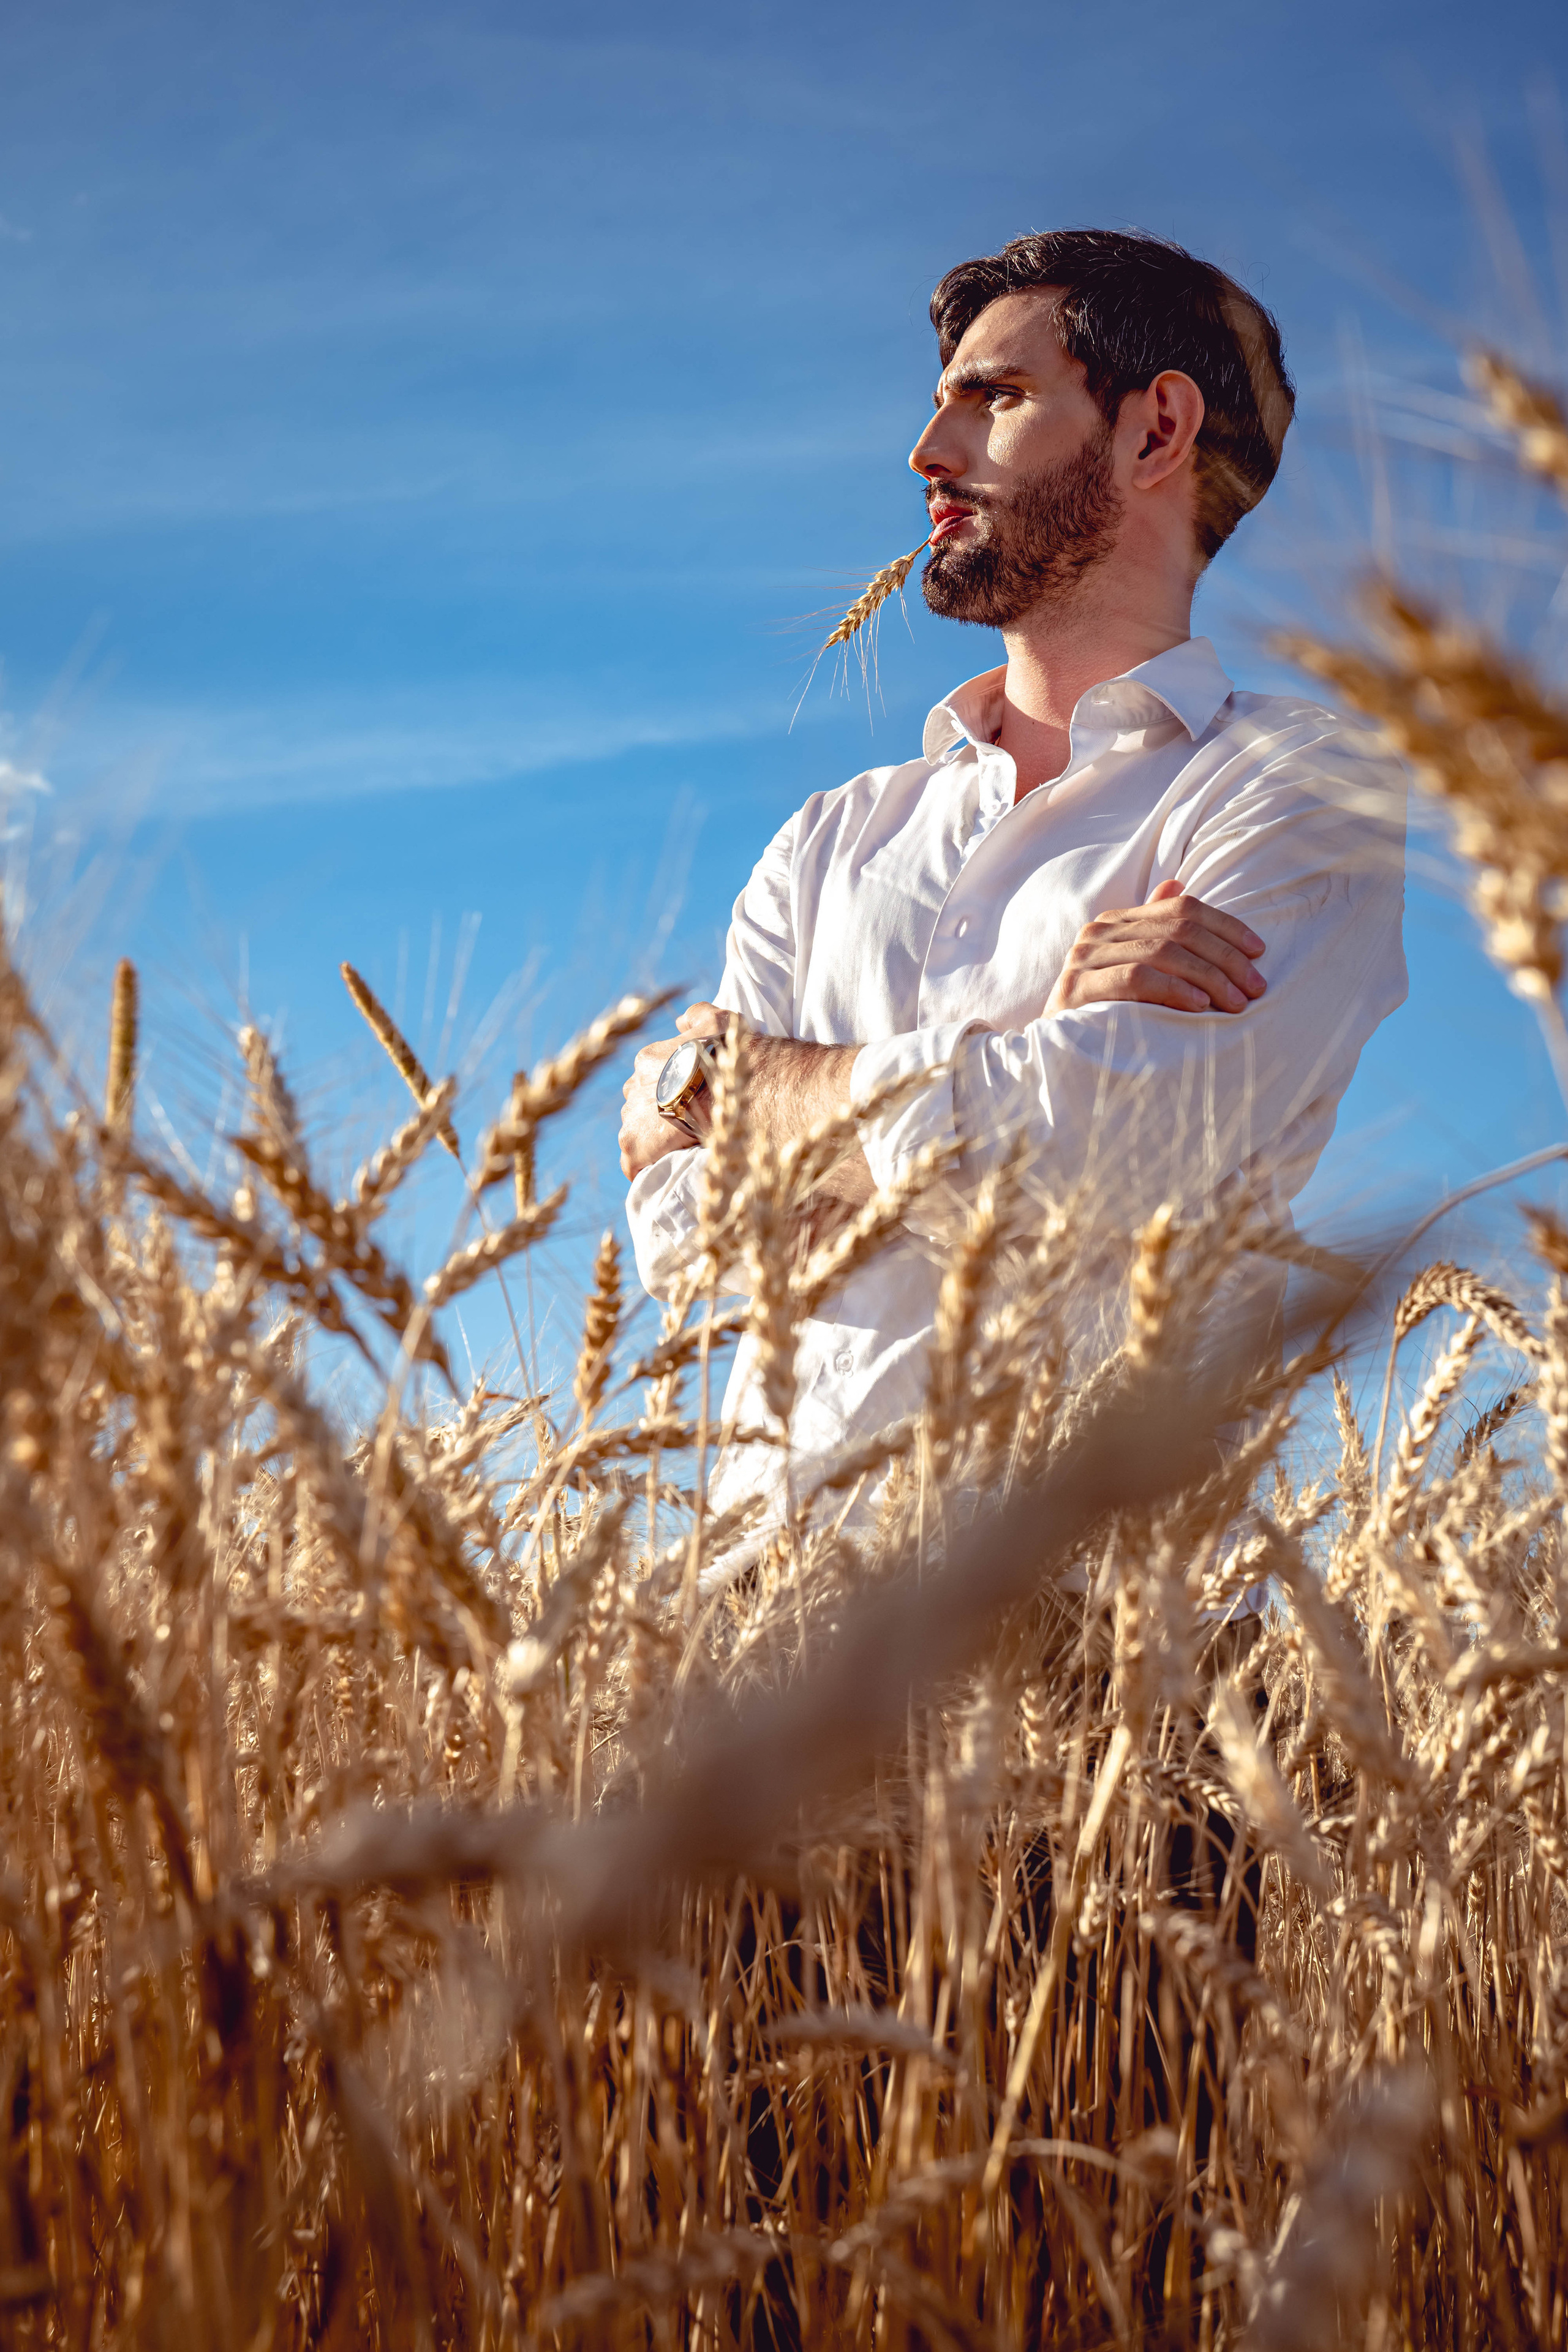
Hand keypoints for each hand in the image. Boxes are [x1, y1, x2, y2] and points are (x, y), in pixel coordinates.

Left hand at [619, 1002, 744, 1179]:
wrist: (728, 1092)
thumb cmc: (727, 1058)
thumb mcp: (718, 1020)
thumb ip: (697, 1015)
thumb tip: (680, 1022)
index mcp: (648, 1060)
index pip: (652, 1077)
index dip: (671, 1090)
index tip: (689, 1100)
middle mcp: (633, 1087)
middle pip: (641, 1104)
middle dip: (658, 1114)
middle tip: (686, 1124)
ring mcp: (630, 1119)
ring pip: (635, 1131)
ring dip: (652, 1139)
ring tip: (679, 1147)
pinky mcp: (634, 1148)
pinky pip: (632, 1162)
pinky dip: (646, 1165)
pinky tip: (665, 1168)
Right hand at [1044, 879, 1265, 1015]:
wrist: (1058, 1056)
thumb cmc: (1108, 1015)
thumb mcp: (1136, 970)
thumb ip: (1154, 931)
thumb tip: (1178, 883)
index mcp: (1117, 921)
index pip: (1182, 909)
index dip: (1226, 927)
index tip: (1259, 952)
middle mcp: (1098, 932)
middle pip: (1178, 929)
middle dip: (1225, 957)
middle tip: (1256, 987)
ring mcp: (1084, 958)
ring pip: (1161, 952)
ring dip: (1208, 977)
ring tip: (1236, 1001)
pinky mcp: (1077, 988)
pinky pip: (1136, 979)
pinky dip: (1173, 990)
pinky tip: (1200, 1006)